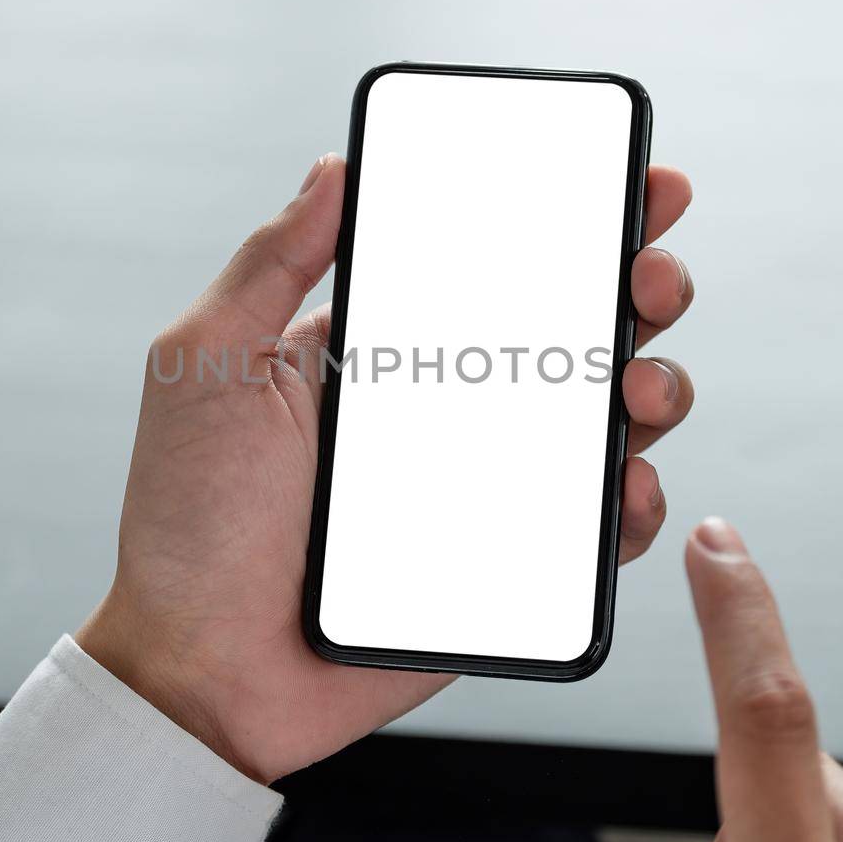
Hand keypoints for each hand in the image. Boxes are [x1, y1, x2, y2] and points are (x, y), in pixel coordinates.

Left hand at [76, 154, 695, 782]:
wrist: (202, 672)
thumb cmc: (188, 524)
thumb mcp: (207, 369)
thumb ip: (270, 265)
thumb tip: (333, 169)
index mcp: (382, 349)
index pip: (492, 263)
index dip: (570, 218)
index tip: (630, 181)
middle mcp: (443, 408)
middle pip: (572, 331)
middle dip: (637, 287)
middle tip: (651, 275)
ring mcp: (481, 484)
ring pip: (602, 421)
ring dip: (654, 385)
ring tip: (641, 384)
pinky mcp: (505, 563)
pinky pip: (593, 529)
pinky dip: (631, 502)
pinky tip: (628, 481)